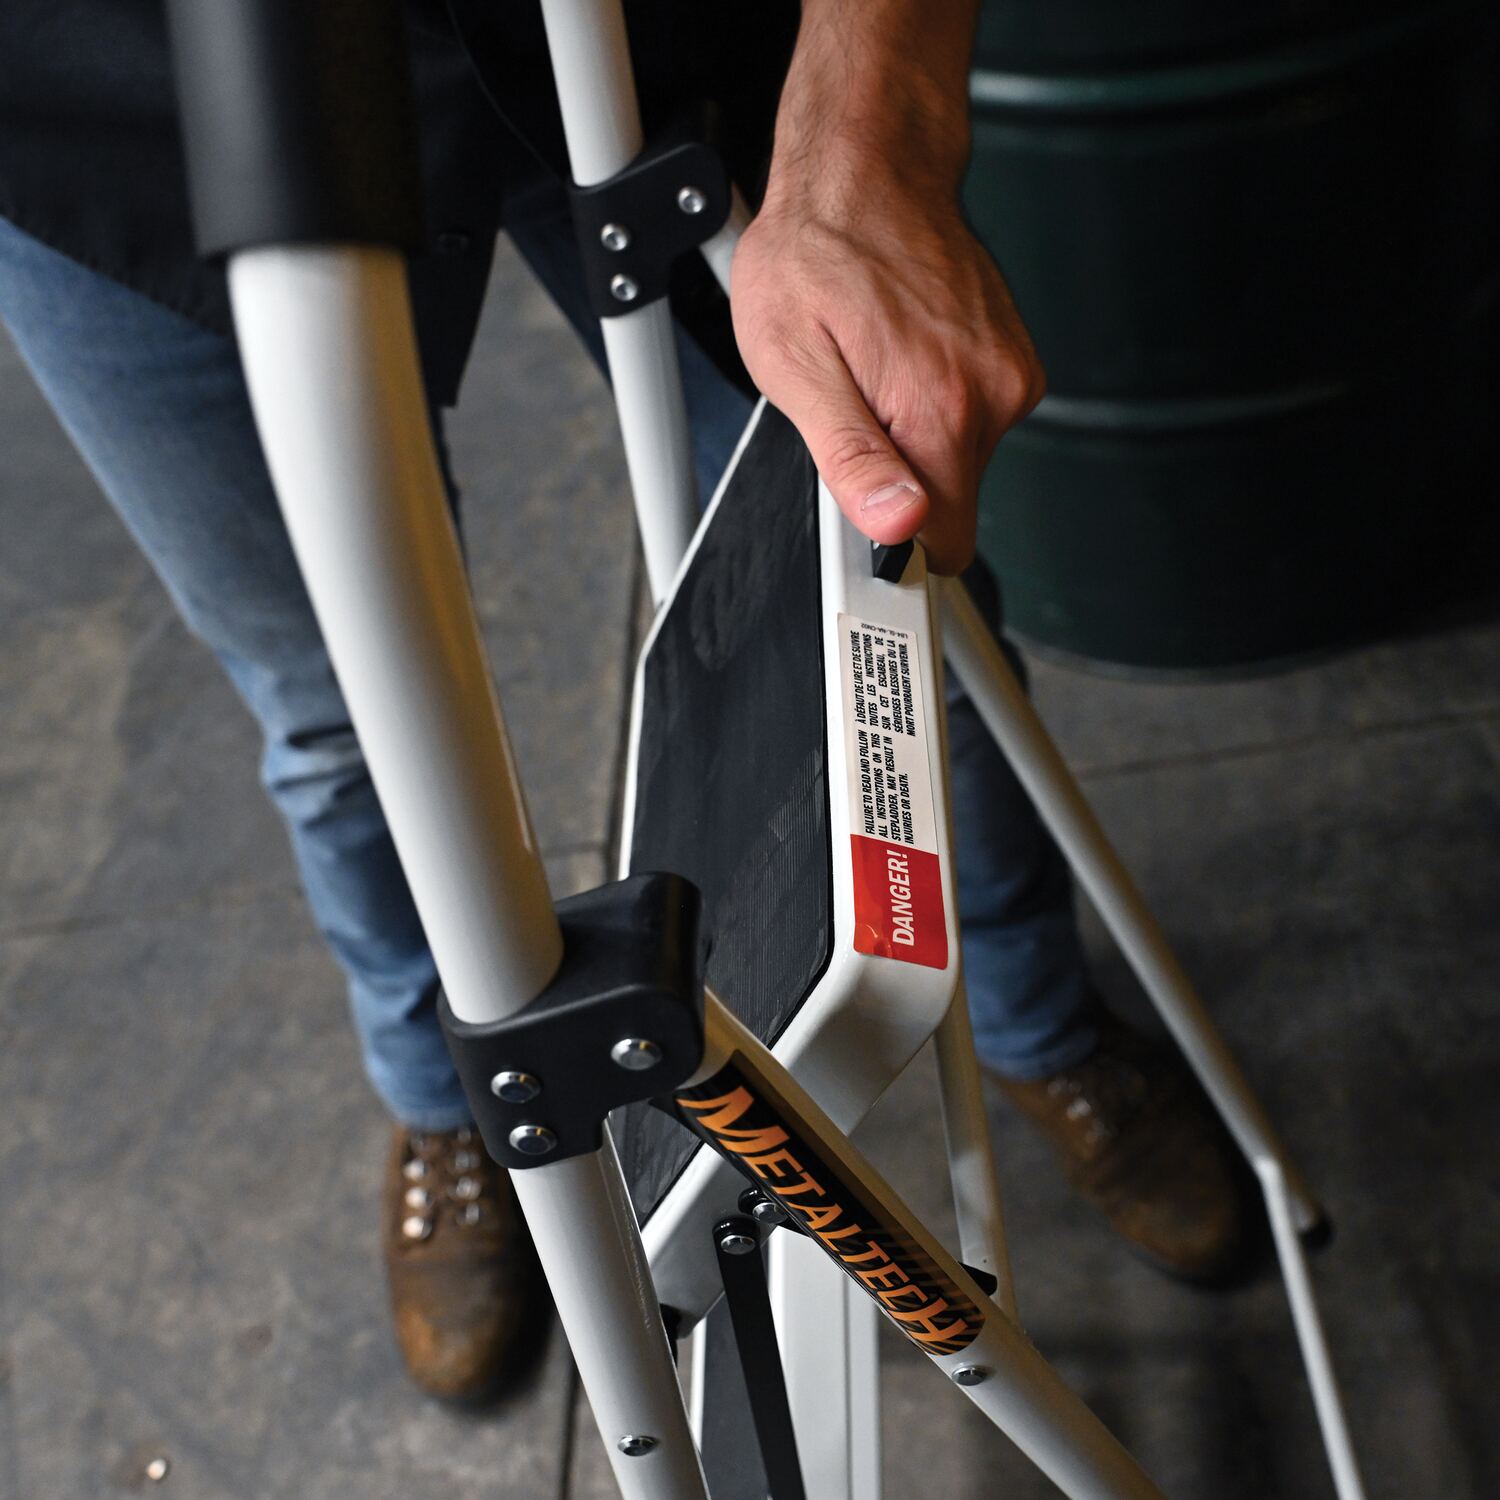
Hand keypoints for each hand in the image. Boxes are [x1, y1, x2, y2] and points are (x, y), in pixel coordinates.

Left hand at [731, 170, 1044, 574]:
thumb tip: (898, 526)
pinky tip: (901, 351)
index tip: (863, 505)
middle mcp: (994, 394)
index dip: (894, 541)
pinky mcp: (1014, 356)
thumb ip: (851, 459)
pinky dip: (934, 400)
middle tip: (853, 404)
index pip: (943, 542)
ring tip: (874, 365)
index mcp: (941, 409)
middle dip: (898, 476)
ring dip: (913, 432)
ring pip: (959, 457)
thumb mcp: (795, 366)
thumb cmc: (816, 254)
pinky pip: (972, 416)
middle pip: (948, 500)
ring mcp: (1011, 372)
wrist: (865, 168)